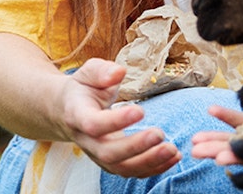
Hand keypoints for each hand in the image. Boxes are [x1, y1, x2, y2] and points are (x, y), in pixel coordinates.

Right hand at [59, 58, 181, 177]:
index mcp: (78, 115)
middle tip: (160, 134)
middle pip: (108, 153)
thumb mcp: (88, 72)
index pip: (94, 124)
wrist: (70, 109)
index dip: (116, 121)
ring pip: (121, 168)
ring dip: (149, 162)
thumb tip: (119, 72)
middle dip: (136, 147)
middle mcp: (87, 141)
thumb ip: (102, 71)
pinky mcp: (113, 162)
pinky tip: (173, 157)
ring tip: (172, 150)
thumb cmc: (84, 88)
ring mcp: (99, 155)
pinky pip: (132, 171)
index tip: (141, 111)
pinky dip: (154, 168)